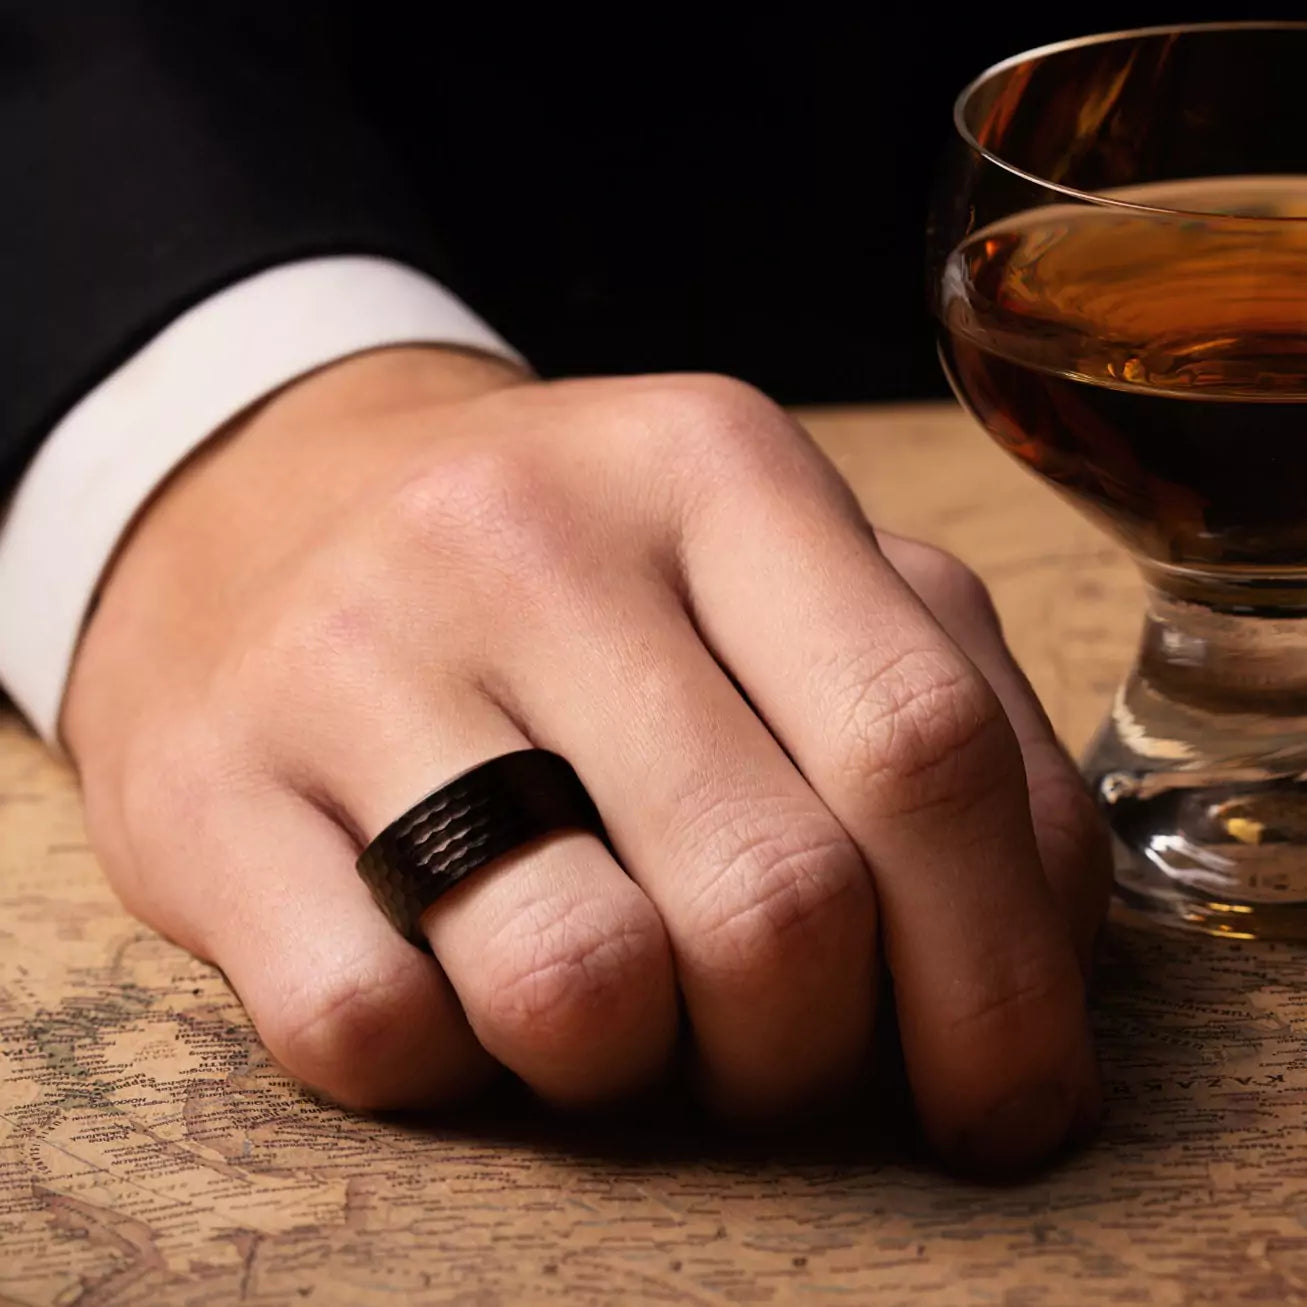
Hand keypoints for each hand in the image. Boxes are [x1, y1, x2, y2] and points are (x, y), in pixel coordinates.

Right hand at [62, 347, 1110, 1173]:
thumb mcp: (759, 559)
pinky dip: (452, 1065)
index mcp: (714, 472)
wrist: (268, 498)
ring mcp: (351, 659)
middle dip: (811, 1047)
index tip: (1007, 1104)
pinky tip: (449, 981)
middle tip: (777, 1049)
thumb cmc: (563, 568)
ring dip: (630, 1063)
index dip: (1000, 974)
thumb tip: (1039, 936)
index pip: (923, 745)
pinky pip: (375, 1034)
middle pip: (777, 897)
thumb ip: (932, 699)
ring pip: (579, 988)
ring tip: (608, 999)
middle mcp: (530, 542)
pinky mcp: (203, 790)